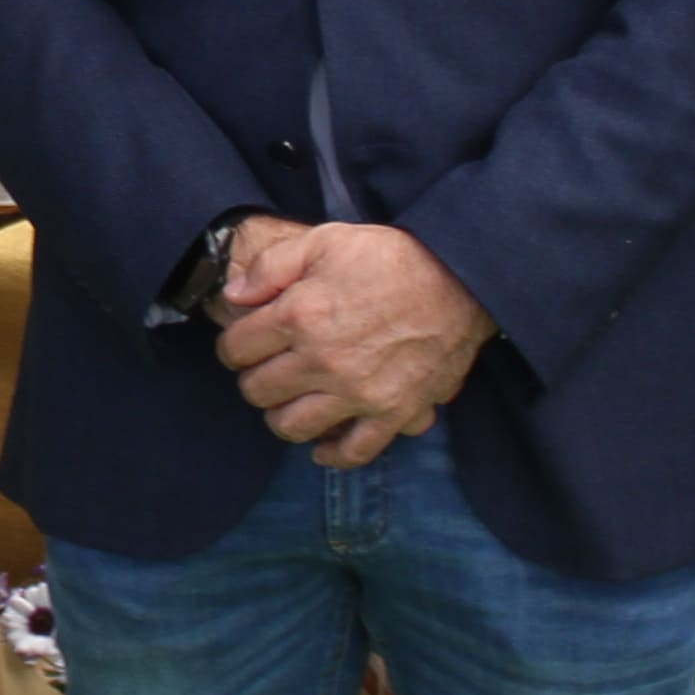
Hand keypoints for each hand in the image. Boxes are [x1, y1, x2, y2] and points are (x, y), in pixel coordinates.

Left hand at [212, 219, 494, 464]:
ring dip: (281, 415)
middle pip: (257, 391)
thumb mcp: (326, 240)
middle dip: (253, 378)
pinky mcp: (392, 413)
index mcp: (300, 315)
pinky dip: (332, 454)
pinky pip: (353, 451)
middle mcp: (323, 361)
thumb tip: (232, 296)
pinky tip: (322, 444)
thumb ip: (271, 266)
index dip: (233, 345)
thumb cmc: (392, 257)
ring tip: (290, 399)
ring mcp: (358, 393)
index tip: (245, 341)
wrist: (462, 279)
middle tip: (268, 367)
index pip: (236, 349)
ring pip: (291, 427)